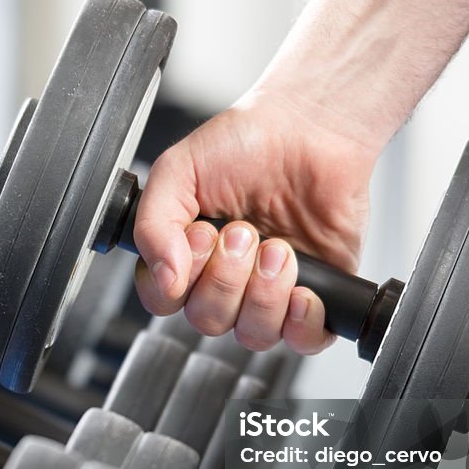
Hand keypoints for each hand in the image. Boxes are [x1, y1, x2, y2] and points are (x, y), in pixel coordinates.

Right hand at [133, 89, 377, 353]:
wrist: (312, 126)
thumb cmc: (247, 143)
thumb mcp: (178, 169)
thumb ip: (152, 223)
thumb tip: (163, 277)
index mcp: (186, 256)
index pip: (164, 301)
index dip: (178, 281)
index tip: (201, 236)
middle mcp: (225, 281)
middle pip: (208, 321)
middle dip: (226, 277)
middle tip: (244, 231)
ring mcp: (269, 292)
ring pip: (252, 335)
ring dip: (263, 294)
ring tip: (279, 248)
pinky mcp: (316, 296)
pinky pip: (304, 341)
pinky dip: (302, 322)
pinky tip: (303, 289)